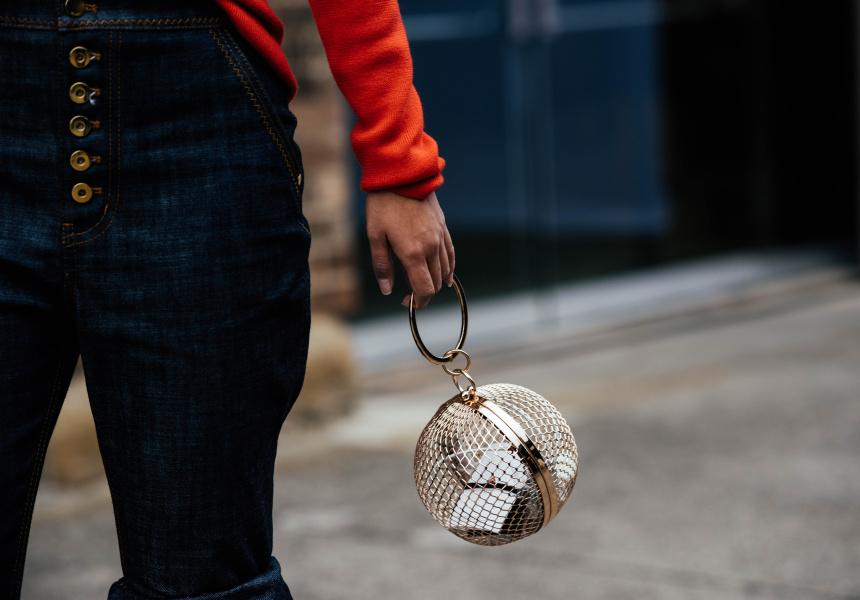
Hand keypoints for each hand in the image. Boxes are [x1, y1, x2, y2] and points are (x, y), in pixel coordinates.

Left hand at [366, 190, 454, 308]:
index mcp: (412, 253)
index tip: (406, 302)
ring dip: (434, 281)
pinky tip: (445, 276)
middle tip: (408, 294)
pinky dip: (448, 269)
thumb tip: (387, 290)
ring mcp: (439, 237)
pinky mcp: (442, 227)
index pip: (424, 289)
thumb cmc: (383, 204)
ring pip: (444, 270)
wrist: (401, 173)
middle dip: (424, 294)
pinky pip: (450, 254)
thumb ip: (382, 265)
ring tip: (417, 280)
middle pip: (435, 283)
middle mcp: (430, 248)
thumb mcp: (375, 236)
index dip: (417, 302)